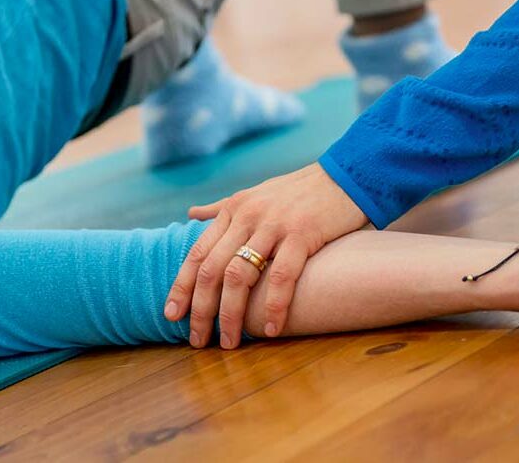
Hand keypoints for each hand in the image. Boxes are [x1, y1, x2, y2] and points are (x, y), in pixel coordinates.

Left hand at [164, 163, 367, 348]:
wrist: (346, 176)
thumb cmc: (300, 191)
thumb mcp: (255, 194)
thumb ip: (222, 208)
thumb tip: (191, 213)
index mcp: (234, 210)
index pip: (197, 253)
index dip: (181, 286)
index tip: (171, 315)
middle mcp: (247, 217)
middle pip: (212, 270)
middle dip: (201, 309)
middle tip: (198, 340)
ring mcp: (273, 225)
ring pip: (239, 276)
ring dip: (231, 314)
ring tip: (230, 342)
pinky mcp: (302, 234)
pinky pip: (281, 276)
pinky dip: (273, 306)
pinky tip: (270, 329)